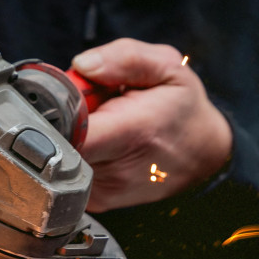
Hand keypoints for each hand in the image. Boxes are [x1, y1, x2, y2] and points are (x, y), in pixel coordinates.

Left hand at [72, 39, 232, 211]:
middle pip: (57, 140)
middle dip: (62, 116)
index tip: (63, 93)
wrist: (204, 153)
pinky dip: (77, 152)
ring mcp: (105, 190)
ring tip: (101, 124)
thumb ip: (124, 57)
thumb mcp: (167, 67)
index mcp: (132, 131)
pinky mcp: (98, 201)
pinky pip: (69, 169)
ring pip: (60, 155)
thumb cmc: (183, 109)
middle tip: (89, 104)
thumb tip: (82, 64)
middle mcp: (115, 169)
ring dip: (70, 135)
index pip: (69, 131)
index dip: (54, 109)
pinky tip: (100, 142)